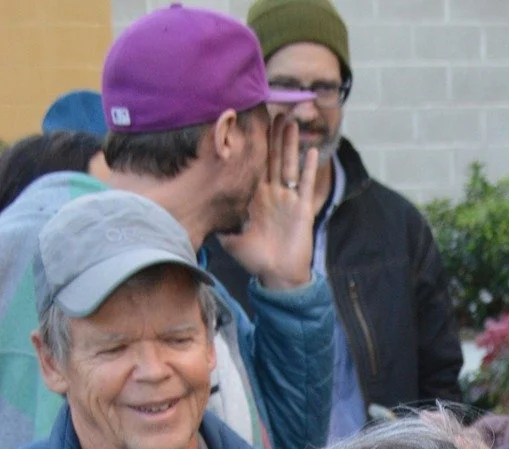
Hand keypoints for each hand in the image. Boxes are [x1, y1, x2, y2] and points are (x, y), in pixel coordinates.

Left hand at [217, 113, 318, 290]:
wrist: (278, 276)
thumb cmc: (255, 260)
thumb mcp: (229, 239)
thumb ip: (216, 223)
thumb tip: (194, 213)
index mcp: (255, 197)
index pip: (253, 165)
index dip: (252, 145)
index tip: (249, 123)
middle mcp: (272, 194)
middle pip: (272, 158)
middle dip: (273, 135)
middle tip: (272, 110)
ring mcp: (289, 200)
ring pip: (289, 165)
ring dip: (290, 144)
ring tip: (290, 121)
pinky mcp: (303, 209)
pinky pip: (307, 185)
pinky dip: (310, 169)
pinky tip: (312, 152)